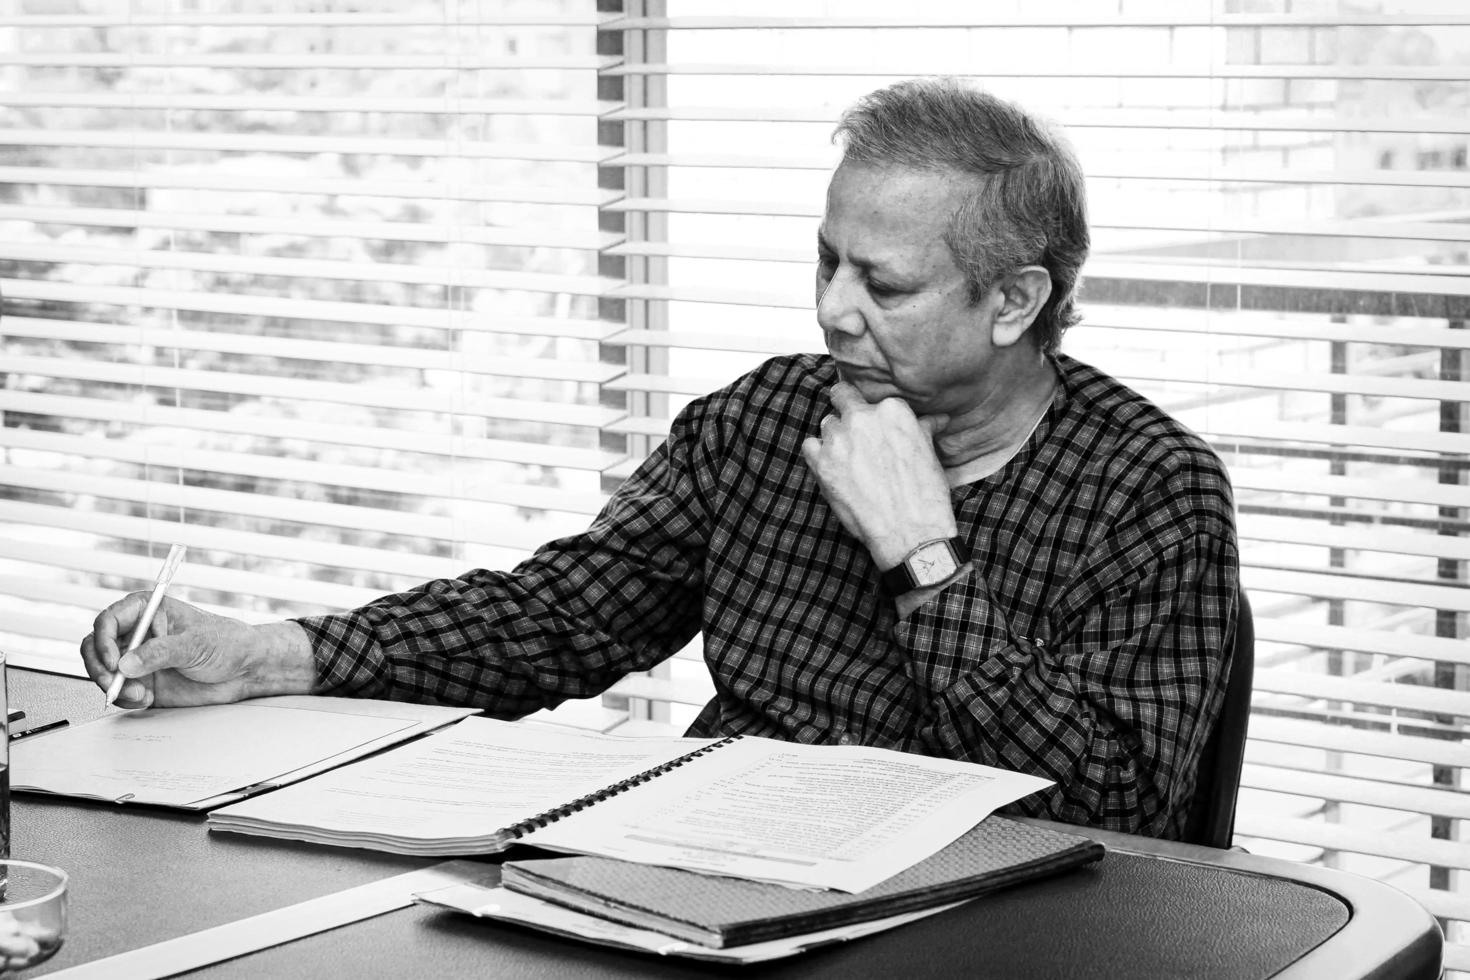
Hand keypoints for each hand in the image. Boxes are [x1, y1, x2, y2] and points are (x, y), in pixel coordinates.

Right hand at [80, 595, 315, 707]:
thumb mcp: (196, 643)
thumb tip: (126, 663)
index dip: (104, 640)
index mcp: (148, 611)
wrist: (245, 670)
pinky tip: (145, 699)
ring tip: (138, 694)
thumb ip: (161, 652)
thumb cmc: (227, 643)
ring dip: (112, 686)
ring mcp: (138, 659)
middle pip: (96, 647)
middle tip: (114, 684)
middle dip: (100, 667)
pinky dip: (124, 699)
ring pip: (102, 671)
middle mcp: (138, 634)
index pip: (109, 620)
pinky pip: (118, 692)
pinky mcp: (143, 682)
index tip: (113, 662)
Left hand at [801, 382, 956, 567]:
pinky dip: (817, 454)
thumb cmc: (925, 494)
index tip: (873, 426)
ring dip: (836, 437)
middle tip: (854, 431)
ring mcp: (838, 438)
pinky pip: (809, 446)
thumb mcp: (929, 454)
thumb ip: (923, 428)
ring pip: (827, 424)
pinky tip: (832, 467)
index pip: (871, 398)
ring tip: (850, 460)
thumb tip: (935, 419)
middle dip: (846, 409)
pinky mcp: (820, 462)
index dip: (871, 412)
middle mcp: (862, 417)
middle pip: (841, 396)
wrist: (910, 531)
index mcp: (892, 409)